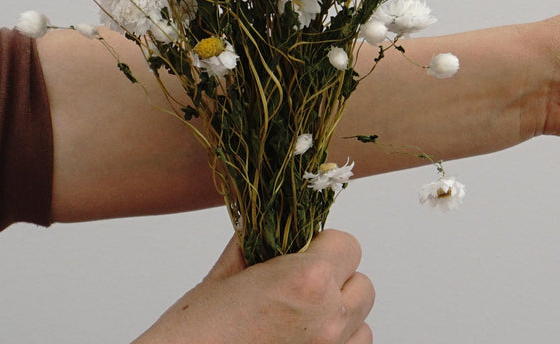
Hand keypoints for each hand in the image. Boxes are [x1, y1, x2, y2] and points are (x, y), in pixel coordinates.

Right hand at [130, 229, 374, 343]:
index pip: (349, 245)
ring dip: (339, 317)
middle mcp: (329, 319)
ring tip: (302, 319)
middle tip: (301, 288)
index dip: (323, 246)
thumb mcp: (226, 275)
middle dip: (336, 280)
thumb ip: (259, 245)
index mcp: (308, 281)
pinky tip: (302, 340)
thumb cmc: (197, 333)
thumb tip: (269, 227)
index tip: (302, 253)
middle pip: (362, 285)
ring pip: (362, 324)